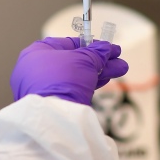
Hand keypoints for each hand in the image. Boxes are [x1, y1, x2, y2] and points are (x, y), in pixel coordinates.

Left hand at [11, 37, 128, 104]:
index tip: (107, 46)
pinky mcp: (52, 102)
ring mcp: (44, 87)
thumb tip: (106, 48)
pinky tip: (106, 79)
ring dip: (100, 71)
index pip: (67, 43)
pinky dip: (90, 83)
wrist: (54, 116)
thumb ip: (96, 53)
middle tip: (118, 59)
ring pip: (76, 75)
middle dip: (100, 60)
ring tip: (121, 69)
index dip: (90, 44)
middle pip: (74, 60)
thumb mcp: (84, 60)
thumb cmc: (63, 79)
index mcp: (37, 52)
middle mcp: (37, 69)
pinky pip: (73, 88)